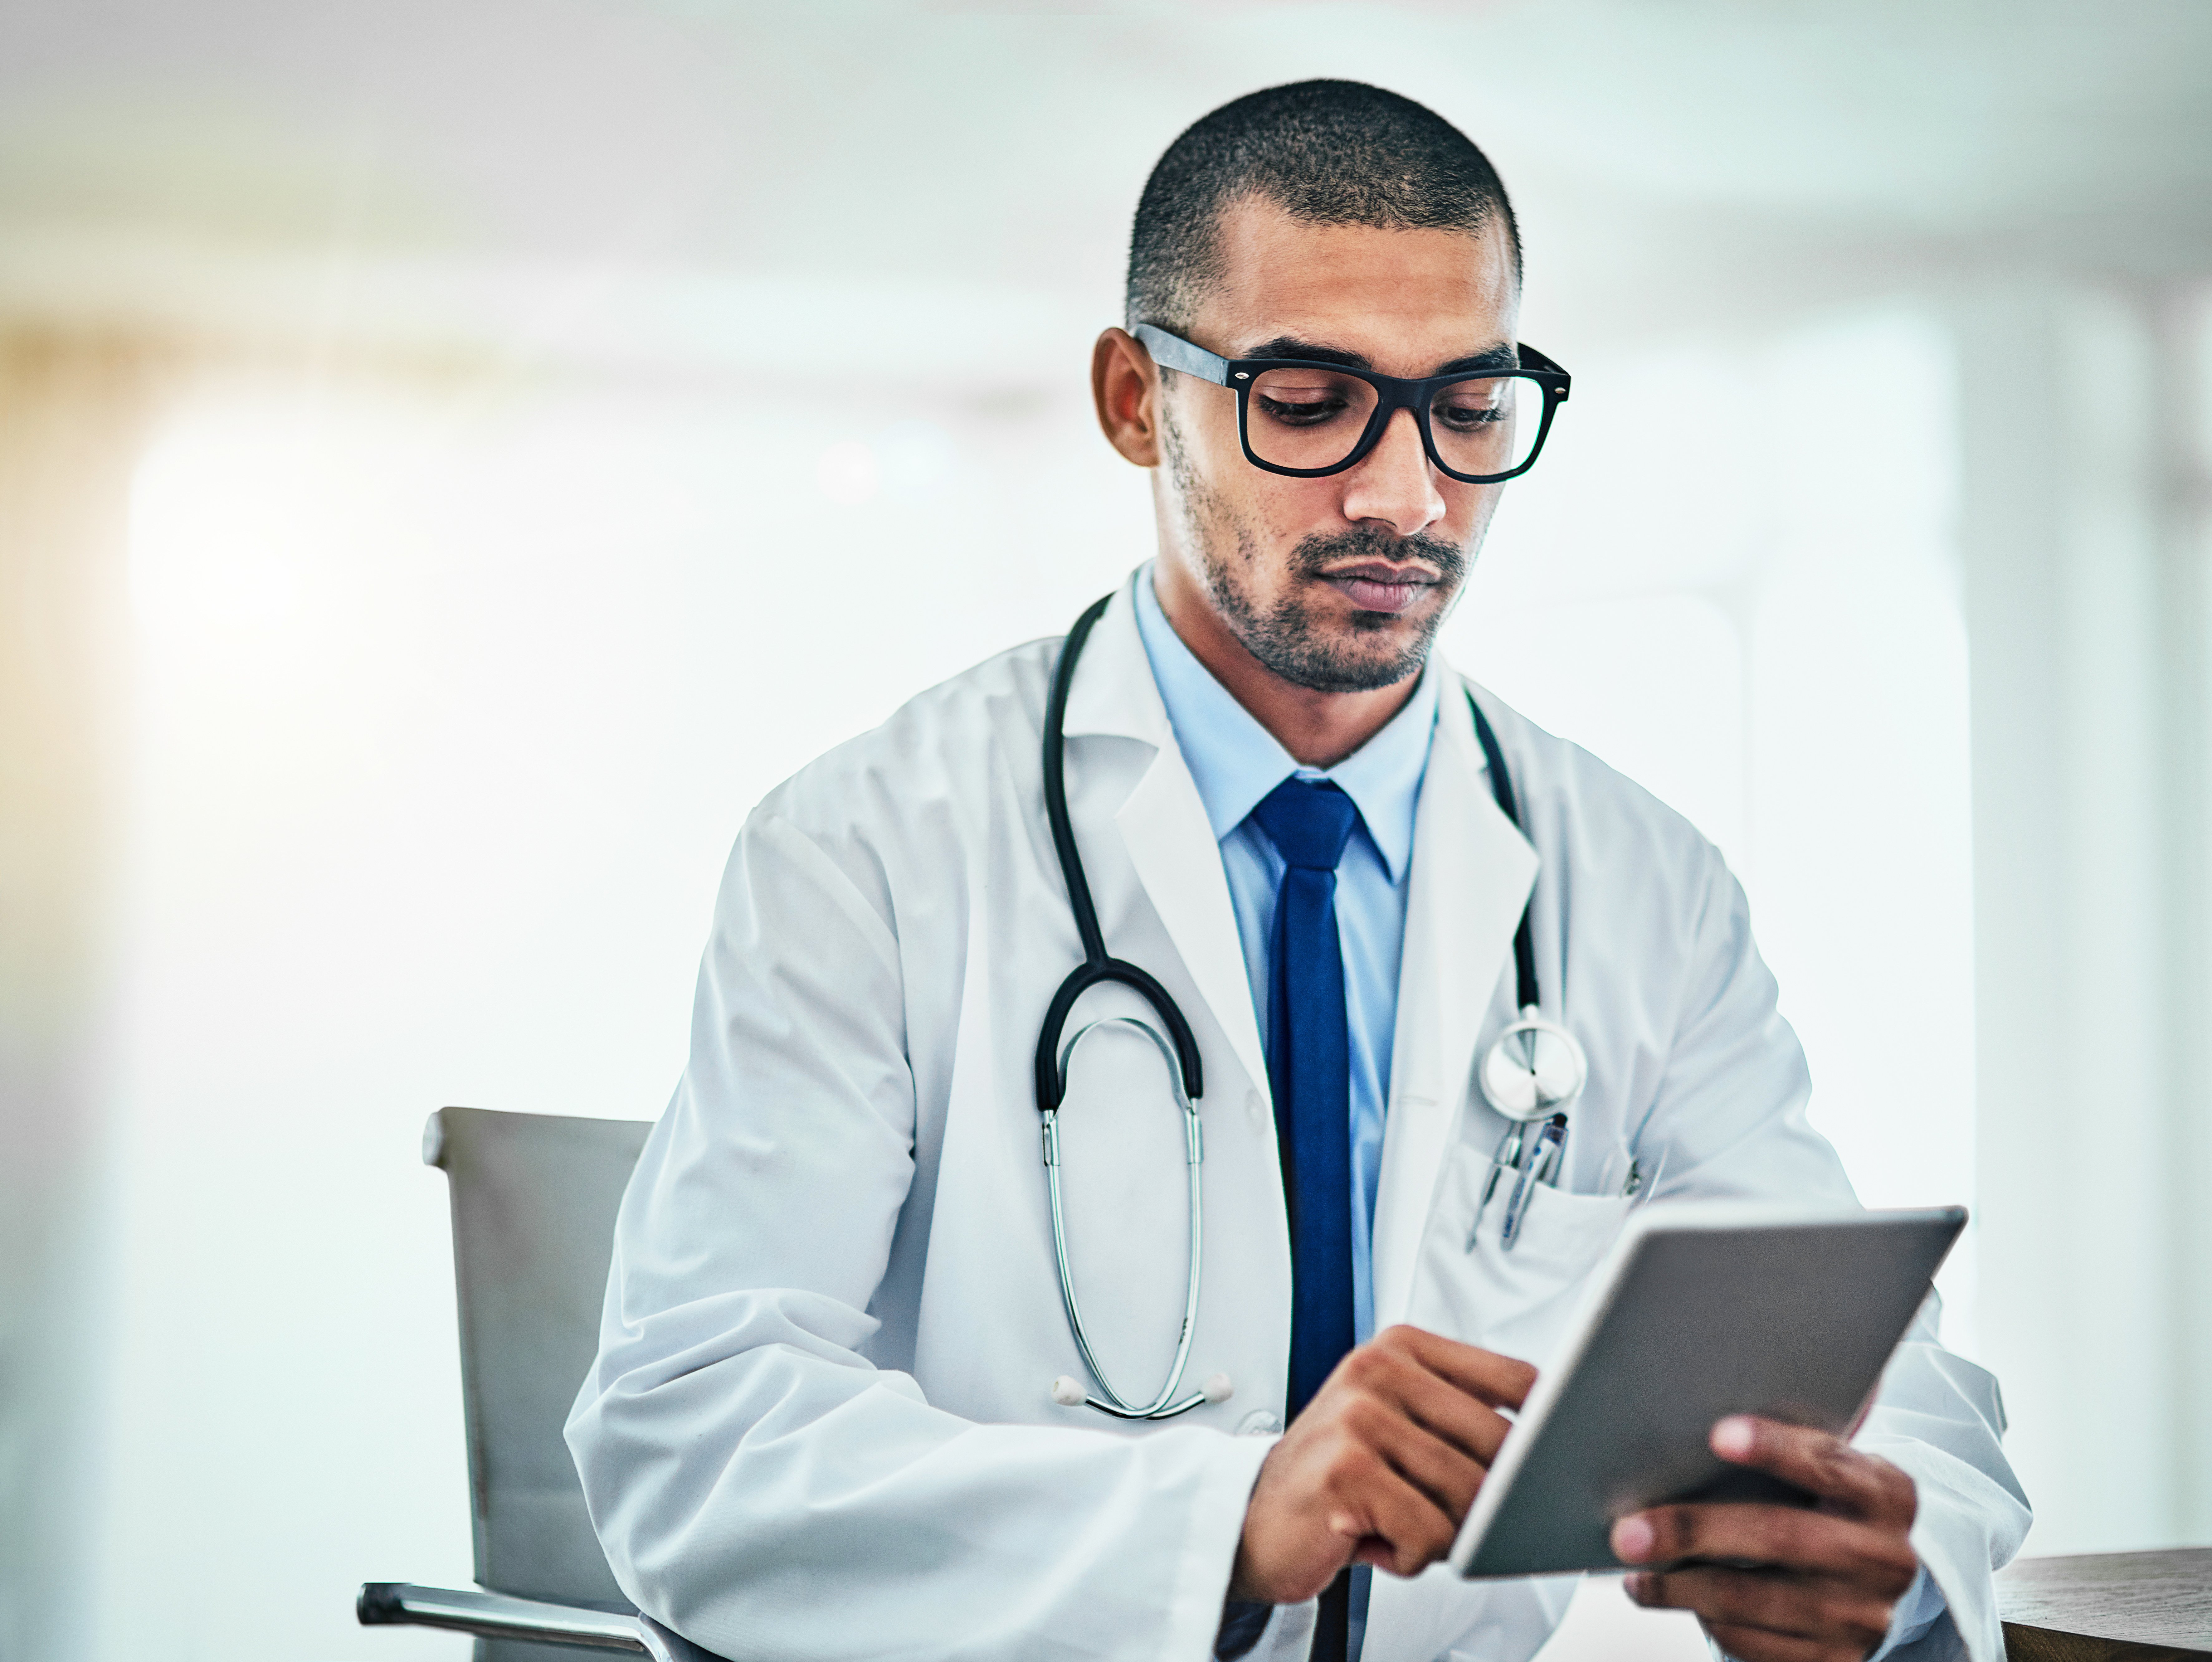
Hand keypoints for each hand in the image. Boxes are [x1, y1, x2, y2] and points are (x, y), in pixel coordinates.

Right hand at [1230, 1325, 1535, 1603]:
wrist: (1250, 1519)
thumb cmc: (1337, 1476)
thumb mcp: (1399, 1423)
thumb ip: (1462, 1417)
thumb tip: (1548, 1448)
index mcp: (1399, 1348)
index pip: (1515, 1380)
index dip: (1542, 1432)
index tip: (1538, 1461)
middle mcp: (1378, 1371)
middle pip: (1501, 1445)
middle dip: (1485, 1500)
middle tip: (1439, 1510)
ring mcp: (1360, 1418)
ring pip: (1470, 1496)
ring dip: (1445, 1533)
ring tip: (1399, 1523)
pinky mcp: (1346, 1472)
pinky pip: (1430, 1534)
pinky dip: (1411, 1557)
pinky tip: (1373, 1539)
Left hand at [1611, 1416, 1919, 1661]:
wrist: (1878, 1589)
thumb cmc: (1829, 1508)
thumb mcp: (1832, 1475)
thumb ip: (1790, 1451)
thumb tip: (1691, 1425)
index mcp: (1885, 1494)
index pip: (1828, 1463)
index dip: (1774, 1448)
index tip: (1718, 1435)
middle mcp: (1883, 1557)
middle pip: (1780, 1536)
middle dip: (1696, 1530)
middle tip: (1629, 1531)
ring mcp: (1861, 1616)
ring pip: (1754, 1599)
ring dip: (1681, 1585)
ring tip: (1634, 1569)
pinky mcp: (1834, 1661)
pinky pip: (1753, 1642)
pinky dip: (1703, 1619)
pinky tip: (1667, 1595)